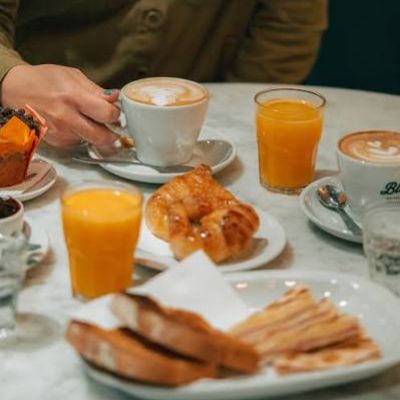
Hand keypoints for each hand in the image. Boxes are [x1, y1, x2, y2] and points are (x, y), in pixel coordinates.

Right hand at [0, 64, 119, 147]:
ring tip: (87, 120)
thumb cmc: (43, 80)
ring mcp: (61, 133)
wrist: (15, 90)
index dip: (115, 114)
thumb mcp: (72, 76)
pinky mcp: (56, 142)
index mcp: (73, 97)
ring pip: (91, 141)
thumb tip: (115, 98)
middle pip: (102, 137)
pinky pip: (78, 143)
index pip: (106, 114)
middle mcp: (66, 118)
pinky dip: (81, 136)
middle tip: (111, 126)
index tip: (115, 112)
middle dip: (112, 133)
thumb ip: (95, 90)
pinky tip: (74, 124)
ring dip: (96, 133)